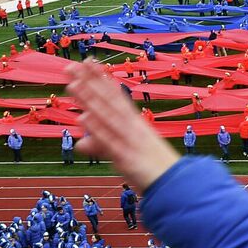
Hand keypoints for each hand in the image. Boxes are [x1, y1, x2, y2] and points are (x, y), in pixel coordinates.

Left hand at [66, 62, 178, 190]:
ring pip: (107, 116)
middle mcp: (133, 127)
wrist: (176, 185)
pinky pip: (110, 141)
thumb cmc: (153, 169)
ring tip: (72, 84)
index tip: (87, 62)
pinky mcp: (127, 157)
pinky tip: (84, 117)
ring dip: (90, 100)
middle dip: (89, 83)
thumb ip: (101, 145)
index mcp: (135, 123)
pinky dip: (97, 129)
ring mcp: (130, 140)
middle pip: (109, 101)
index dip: (101, 79)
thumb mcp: (126, 153)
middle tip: (71, 66)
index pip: (115, 96)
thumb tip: (80, 143)